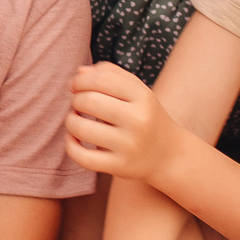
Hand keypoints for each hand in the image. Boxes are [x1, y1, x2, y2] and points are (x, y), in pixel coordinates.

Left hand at [62, 62, 173, 183]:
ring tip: (77, 120)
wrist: (169, 155)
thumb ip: (110, 74)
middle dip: (75, 100)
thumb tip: (80, 73)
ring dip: (70, 121)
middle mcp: (138, 120)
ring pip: (80, 128)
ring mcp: (129, 145)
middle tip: (78, 104)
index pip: (101, 79)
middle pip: (88, 101)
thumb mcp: (137, 91)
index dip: (80, 80)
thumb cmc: (145, 116)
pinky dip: (70, 146)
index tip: (76, 86)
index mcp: (143, 96)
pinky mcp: (119, 166)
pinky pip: (82, 156)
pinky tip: (74, 139)